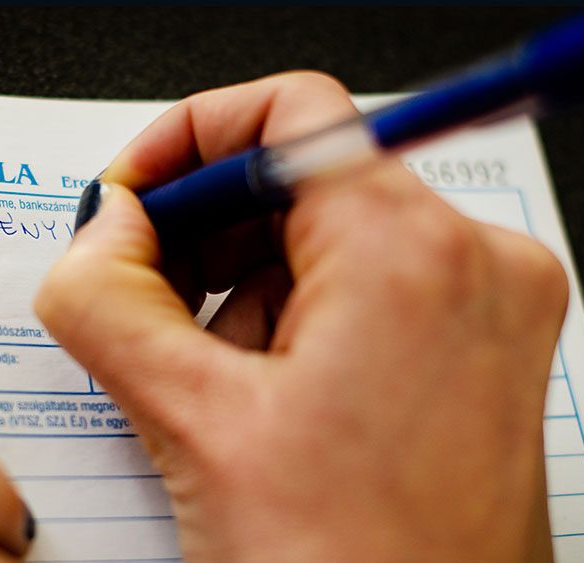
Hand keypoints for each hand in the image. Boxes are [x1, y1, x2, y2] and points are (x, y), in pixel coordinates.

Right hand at [36, 72, 565, 562]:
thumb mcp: (194, 427)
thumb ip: (109, 301)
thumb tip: (97, 234)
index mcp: (411, 254)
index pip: (287, 112)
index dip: (187, 140)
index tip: (135, 195)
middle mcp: (474, 267)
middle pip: (305, 180)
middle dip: (206, 237)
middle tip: (141, 294)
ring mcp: (486, 314)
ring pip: (331, 243)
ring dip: (246, 295)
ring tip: (211, 386)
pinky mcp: (480, 358)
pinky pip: (369, 295)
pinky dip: (295, 326)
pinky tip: (261, 404)